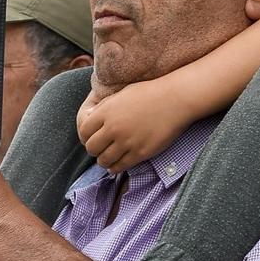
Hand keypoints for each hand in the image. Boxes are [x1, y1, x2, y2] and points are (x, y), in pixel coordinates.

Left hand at [78, 78, 194, 171]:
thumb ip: (105, 108)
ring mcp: (127, 142)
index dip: (86, 136)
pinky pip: (120, 166)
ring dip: (104, 160)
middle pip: (91, 148)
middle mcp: (114, 128)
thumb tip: (90, 118)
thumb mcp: (121, 94)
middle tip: (100, 149)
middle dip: (94, 149)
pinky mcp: (140, 152)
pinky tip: (117, 164)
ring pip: (104, 160)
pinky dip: (115, 167)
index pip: (84, 131)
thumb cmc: (150, 93)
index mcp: (106, 111)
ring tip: (109, 157)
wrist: (175, 99)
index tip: (92, 138)